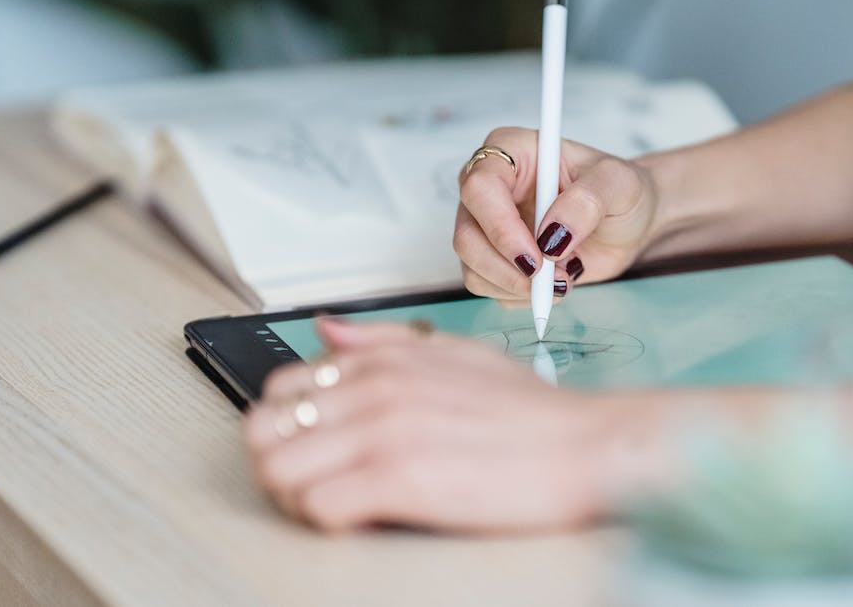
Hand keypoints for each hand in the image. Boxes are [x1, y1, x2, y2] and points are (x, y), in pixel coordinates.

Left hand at [243, 318, 639, 532]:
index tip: (313, 449)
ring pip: (277, 470)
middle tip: (312, 483)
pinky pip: (317, 508)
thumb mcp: (457, 354)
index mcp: (383, 361)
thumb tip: (327, 330)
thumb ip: (385, 341)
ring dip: (295, 496)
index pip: (281, 387)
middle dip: (277, 462)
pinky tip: (362, 518)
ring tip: (335, 504)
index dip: (286, 426)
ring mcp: (385, 433)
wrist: (588, 446)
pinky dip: (328, 521)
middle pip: (264, 429)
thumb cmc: (532, 413)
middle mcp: (375, 390)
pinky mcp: (401, 480)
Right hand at [453, 127, 658, 303]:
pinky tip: (553, 283)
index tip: (537, 255)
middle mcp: (490, 187)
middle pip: (466, 235)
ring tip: (563, 277)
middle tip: (552, 279)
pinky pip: (488, 287)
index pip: (479, 188)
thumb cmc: (621, 192)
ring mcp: (487, 225)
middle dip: (506, 267)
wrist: (628, 224)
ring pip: (472, 267)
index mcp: (511, 151)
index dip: (500, 227)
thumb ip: (587, 201)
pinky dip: (520, 296)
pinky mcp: (494, 257)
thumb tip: (552, 235)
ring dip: (516, 285)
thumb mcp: (618, 184)